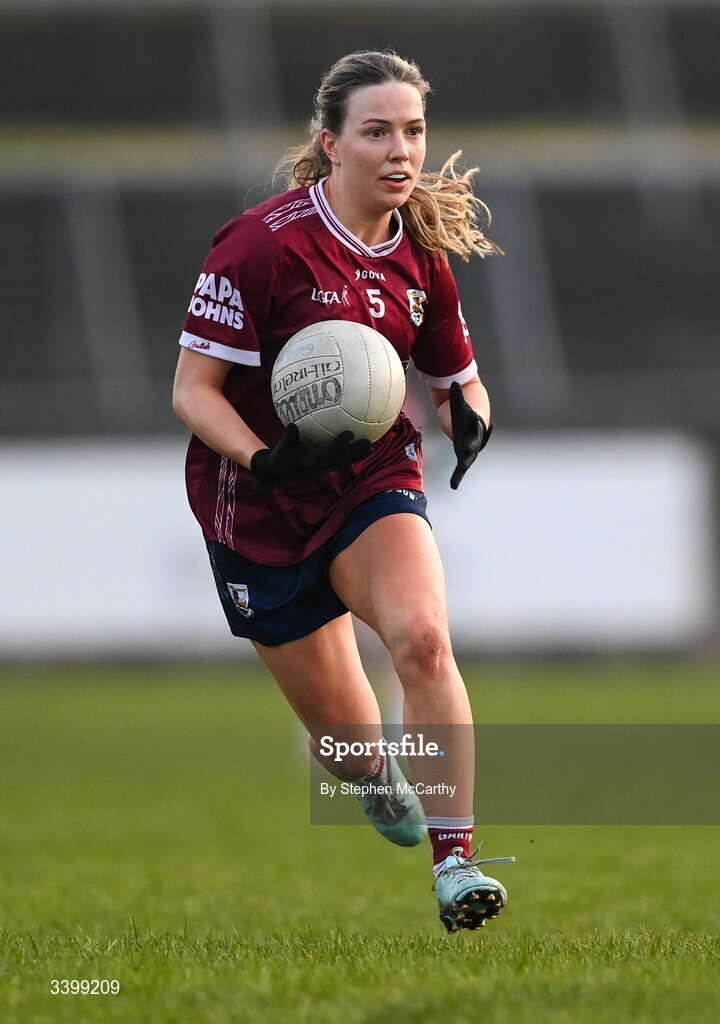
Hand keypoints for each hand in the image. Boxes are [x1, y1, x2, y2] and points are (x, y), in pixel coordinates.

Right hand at [250, 423, 372, 486]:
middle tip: (368, 442)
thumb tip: (293, 424)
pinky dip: (352, 455)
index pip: (328, 453)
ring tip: (371, 447)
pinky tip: (362, 448)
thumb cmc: (279, 457)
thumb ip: (288, 437)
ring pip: (344, 462)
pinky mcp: (325, 467)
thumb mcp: (280, 447)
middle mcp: (320, 469)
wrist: (277, 473)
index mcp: (310, 465)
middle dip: (355, 452)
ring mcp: (324, 469)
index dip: (339, 444)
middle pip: (341, 460)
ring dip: (358, 456)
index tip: (349, 433)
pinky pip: (341, 461)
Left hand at [449, 381, 491, 489]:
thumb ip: (456, 396)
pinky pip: (460, 469)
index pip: (473, 422)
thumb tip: (453, 382)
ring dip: (464, 468)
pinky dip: (457, 477)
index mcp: (473, 426)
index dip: (472, 420)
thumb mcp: (459, 406)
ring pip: (467, 460)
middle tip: (470, 453)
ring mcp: (469, 451)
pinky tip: (453, 486)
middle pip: (473, 444)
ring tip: (459, 478)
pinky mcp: (463, 458)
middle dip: (472, 448)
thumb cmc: (465, 416)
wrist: (471, 429)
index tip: (472, 416)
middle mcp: (474, 440)